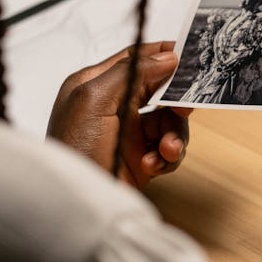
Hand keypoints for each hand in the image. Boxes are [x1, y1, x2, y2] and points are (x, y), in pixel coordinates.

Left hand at [46, 41, 191, 187]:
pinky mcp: (143, 159)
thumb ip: (130, 72)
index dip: (161, 54)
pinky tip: (153, 165)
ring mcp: (131, 134)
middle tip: (184, 106)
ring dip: (174, 134)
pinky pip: (171, 149)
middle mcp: (115, 107)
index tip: (188, 53)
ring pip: (171, 121)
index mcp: (96, 86)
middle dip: (174, 99)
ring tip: (165, 149)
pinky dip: (168, 156)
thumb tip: (167, 57)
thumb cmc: (73, 152)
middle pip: (159, 89)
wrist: (75, 208)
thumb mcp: (93, 101)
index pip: (135, 59)